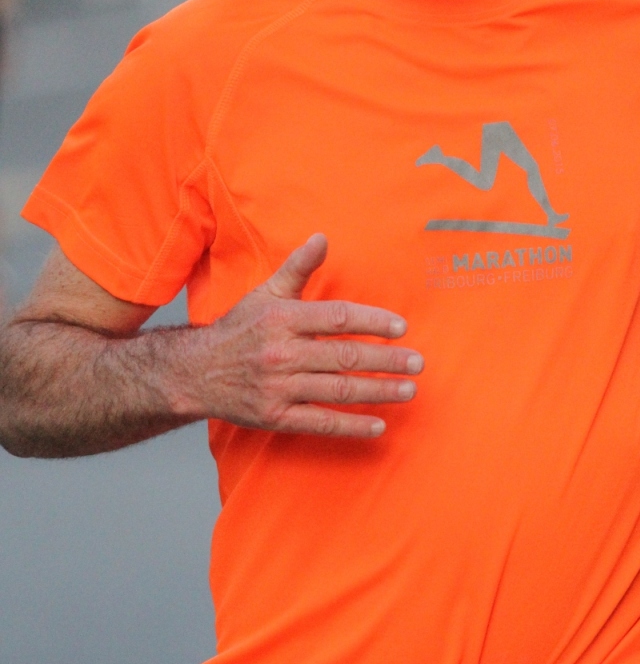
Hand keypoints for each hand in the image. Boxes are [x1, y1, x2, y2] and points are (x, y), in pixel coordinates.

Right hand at [174, 234, 420, 438]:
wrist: (196, 373)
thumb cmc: (240, 329)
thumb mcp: (266, 293)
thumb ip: (298, 268)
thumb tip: (322, 237)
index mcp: (283, 319)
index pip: (338, 318)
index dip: (373, 322)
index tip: (401, 328)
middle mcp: (281, 353)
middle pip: (345, 357)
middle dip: (386, 360)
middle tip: (418, 363)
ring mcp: (279, 388)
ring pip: (338, 390)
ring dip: (378, 392)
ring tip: (408, 390)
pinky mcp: (276, 417)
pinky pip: (321, 423)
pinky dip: (351, 426)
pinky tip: (379, 425)